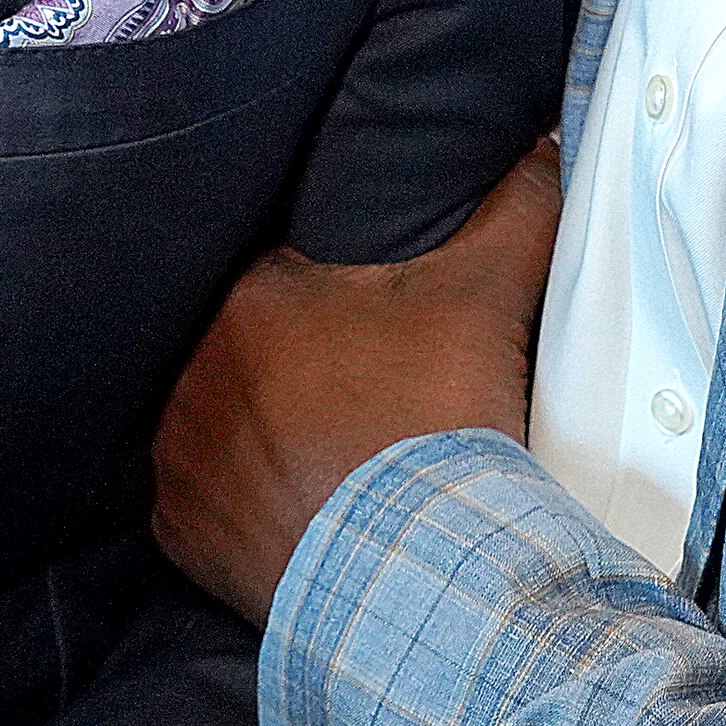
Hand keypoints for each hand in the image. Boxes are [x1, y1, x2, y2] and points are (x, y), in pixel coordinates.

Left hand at [150, 140, 565, 620]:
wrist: (417, 578)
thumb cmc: (435, 431)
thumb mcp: (487, 297)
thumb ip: (516, 206)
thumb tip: (543, 147)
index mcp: (251, 303)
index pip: (287, 276)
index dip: (338, 298)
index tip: (381, 331)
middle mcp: (196, 377)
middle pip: (256, 354)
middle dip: (305, 368)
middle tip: (371, 398)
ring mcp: (183, 462)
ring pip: (224, 426)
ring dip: (271, 436)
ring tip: (343, 456)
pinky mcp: (183, 535)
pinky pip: (206, 507)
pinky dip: (246, 508)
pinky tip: (303, 507)